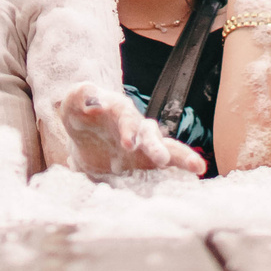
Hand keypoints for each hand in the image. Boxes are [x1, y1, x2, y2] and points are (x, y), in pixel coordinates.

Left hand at [53, 81, 207, 176]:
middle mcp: (137, 126)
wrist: (86, 140)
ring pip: (168, 147)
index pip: (126, 117)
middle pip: (151, 133)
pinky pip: (169, 165)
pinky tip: (197, 174)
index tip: (128, 144)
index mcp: (119, 110)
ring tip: (197, 166)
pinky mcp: (148, 162)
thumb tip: (91, 97)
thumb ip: (79, 96)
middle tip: (161, 159)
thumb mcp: (73, 104)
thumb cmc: (81, 117)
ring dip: (180, 156)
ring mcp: (146, 145)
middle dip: (156, 146)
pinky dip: (182, 167)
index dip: (128, 129)